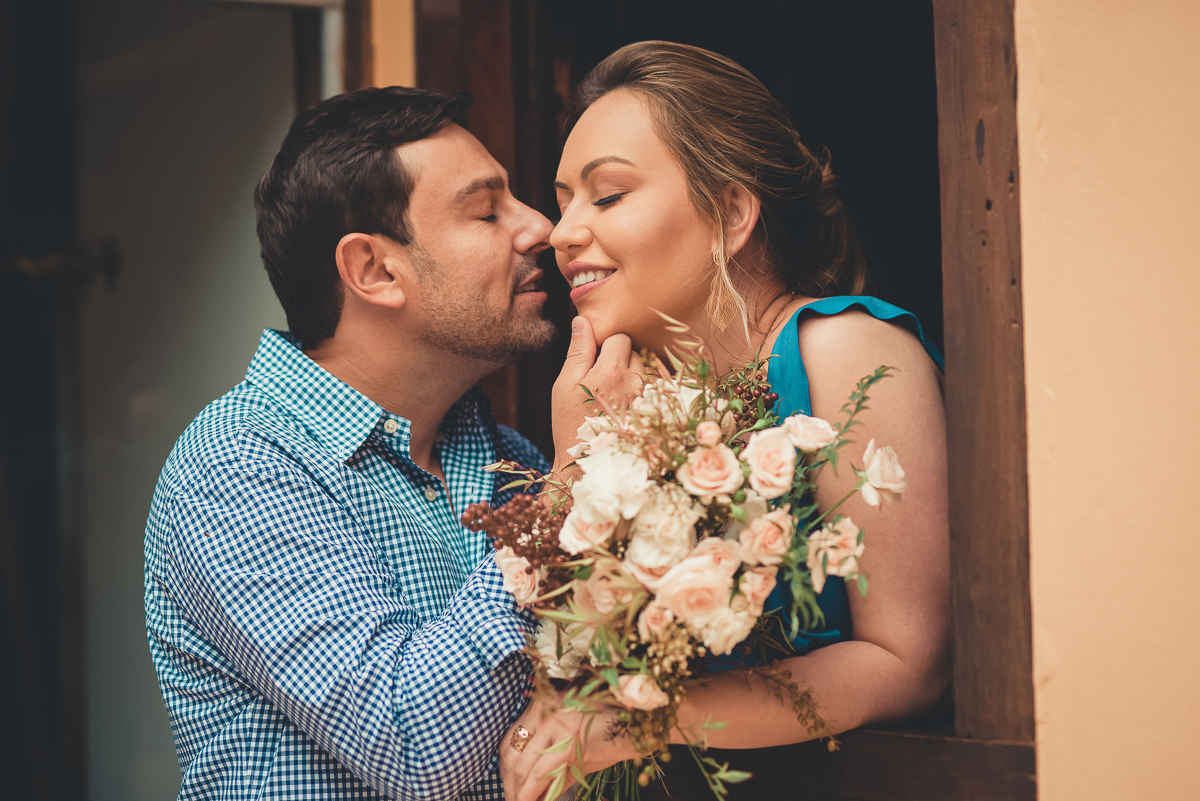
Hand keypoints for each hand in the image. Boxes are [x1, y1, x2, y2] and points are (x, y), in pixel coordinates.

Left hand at [500, 698, 632, 800]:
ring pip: (522, 767)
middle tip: (510, 800)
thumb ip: (549, 763)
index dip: (504, 768)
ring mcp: (554, 724)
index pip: (510, 738)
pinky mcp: (566, 743)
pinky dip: (528, 795)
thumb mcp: (571, 746)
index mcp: (542, 705)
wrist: (633, 731)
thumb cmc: (605, 738)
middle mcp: (545, 710)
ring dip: (517, 793)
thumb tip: (530, 790)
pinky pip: (539, 775)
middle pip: (512, 753)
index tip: (507, 786)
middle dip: (508, 784)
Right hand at [551, 316, 643, 471]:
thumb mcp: (565, 385)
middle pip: (636, 352)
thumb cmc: (570, 425)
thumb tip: (583, 320)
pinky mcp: (656, 413)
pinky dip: (642, 393)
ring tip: (614, 396)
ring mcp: (648, 399)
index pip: (620, 338)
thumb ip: (578, 351)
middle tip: (602, 382)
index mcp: (611, 372)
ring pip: (646, 371)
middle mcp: (636, 383)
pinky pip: (653, 390)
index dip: (606, 345)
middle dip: (621, 359)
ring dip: (633, 376)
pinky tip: (626, 407)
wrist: (586, 465)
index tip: (596, 362)